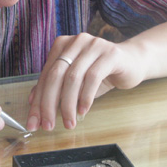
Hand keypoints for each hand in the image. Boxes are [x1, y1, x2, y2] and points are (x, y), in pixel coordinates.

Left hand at [26, 33, 145, 130]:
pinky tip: (83, 111)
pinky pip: (92, 77)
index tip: (33, 122)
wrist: (132, 63)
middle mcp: (76, 41)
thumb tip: (33, 104)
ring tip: (69, 122)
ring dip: (68, 104)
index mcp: (62, 45)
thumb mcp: (75, 81)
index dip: (37, 101)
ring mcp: (93, 45)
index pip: (45, 75)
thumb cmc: (100, 73)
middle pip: (55, 75)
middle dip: (48, 104)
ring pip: (73, 78)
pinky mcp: (110, 54)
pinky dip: (85, 97)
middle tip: (48, 125)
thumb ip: (55, 88)